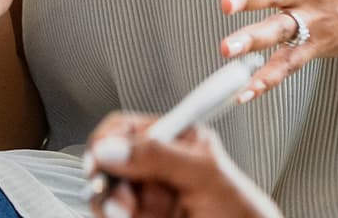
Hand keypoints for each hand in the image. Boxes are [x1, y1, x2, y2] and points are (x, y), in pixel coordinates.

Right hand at [83, 112, 281, 217]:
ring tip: (140, 213)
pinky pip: (114, 215)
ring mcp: (145, 196)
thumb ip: (159, 156)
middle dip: (108, 181)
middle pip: (106, 164)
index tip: (98, 161)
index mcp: (172, 140)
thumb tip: (113, 148)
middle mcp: (154, 166)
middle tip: (123, 199)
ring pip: (106, 195)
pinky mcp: (141, 217)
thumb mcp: (204, 174)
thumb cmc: (239, 210)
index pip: (123, 129)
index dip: (105, 142)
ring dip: (115, 206)